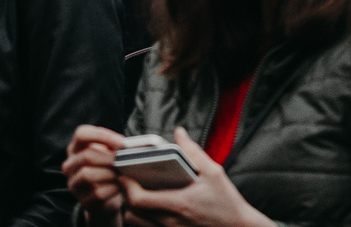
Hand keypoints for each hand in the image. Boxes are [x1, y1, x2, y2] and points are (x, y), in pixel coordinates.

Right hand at [62, 125, 125, 226]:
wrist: (108, 197)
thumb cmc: (110, 168)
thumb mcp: (110, 154)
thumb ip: (114, 147)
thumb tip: (127, 146)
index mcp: (77, 148)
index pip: (81, 134)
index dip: (101, 135)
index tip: (122, 141)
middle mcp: (70, 165)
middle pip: (87, 156)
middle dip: (110, 157)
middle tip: (126, 160)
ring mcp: (74, 183)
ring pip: (87, 174)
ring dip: (110, 173)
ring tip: (123, 172)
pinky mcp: (82, 200)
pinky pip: (97, 192)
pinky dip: (112, 188)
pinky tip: (121, 185)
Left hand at [117, 129, 267, 226]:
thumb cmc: (226, 201)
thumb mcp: (214, 172)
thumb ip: (193, 152)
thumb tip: (179, 133)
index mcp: (179, 204)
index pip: (139, 200)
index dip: (127, 187)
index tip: (125, 174)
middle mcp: (170, 222)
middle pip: (131, 213)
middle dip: (125, 197)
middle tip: (127, 182)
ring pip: (136, 224)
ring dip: (131, 210)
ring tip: (136, 195)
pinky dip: (141, 220)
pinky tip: (147, 209)